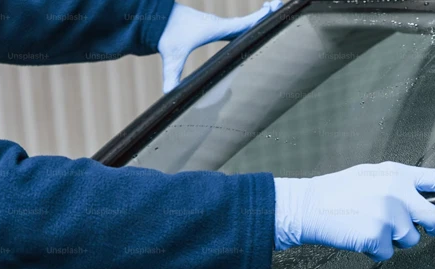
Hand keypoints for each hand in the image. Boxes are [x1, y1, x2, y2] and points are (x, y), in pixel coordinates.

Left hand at [158, 1, 282, 92]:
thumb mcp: (172, 56)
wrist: (155, 17)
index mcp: (216, 28)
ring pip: (242, 23)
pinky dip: (245, 25)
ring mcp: (215, 25)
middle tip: (280, 5)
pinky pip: (233, 26)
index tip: (272, 10)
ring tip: (273, 13)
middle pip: (248, 21)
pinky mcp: (210, 27)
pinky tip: (250, 29)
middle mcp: (218, 24)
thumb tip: (169, 94)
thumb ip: (172, 75)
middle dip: (265, 15)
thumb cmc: (166, 33)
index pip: (243, 24)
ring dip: (257, 19)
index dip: (258, 19)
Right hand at [274, 162, 434, 260]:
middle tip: (417, 228)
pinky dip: (375, 250)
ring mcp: (390, 215)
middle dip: (432, 227)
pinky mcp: (378, 236)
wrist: (308, 205)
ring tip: (368, 226)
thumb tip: (418, 199)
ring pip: (410, 240)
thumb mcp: (371, 176)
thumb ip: (398, 185)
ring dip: (393, 240)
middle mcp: (399, 193)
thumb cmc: (337, 192)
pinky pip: (388, 252)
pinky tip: (359, 236)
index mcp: (398, 175)